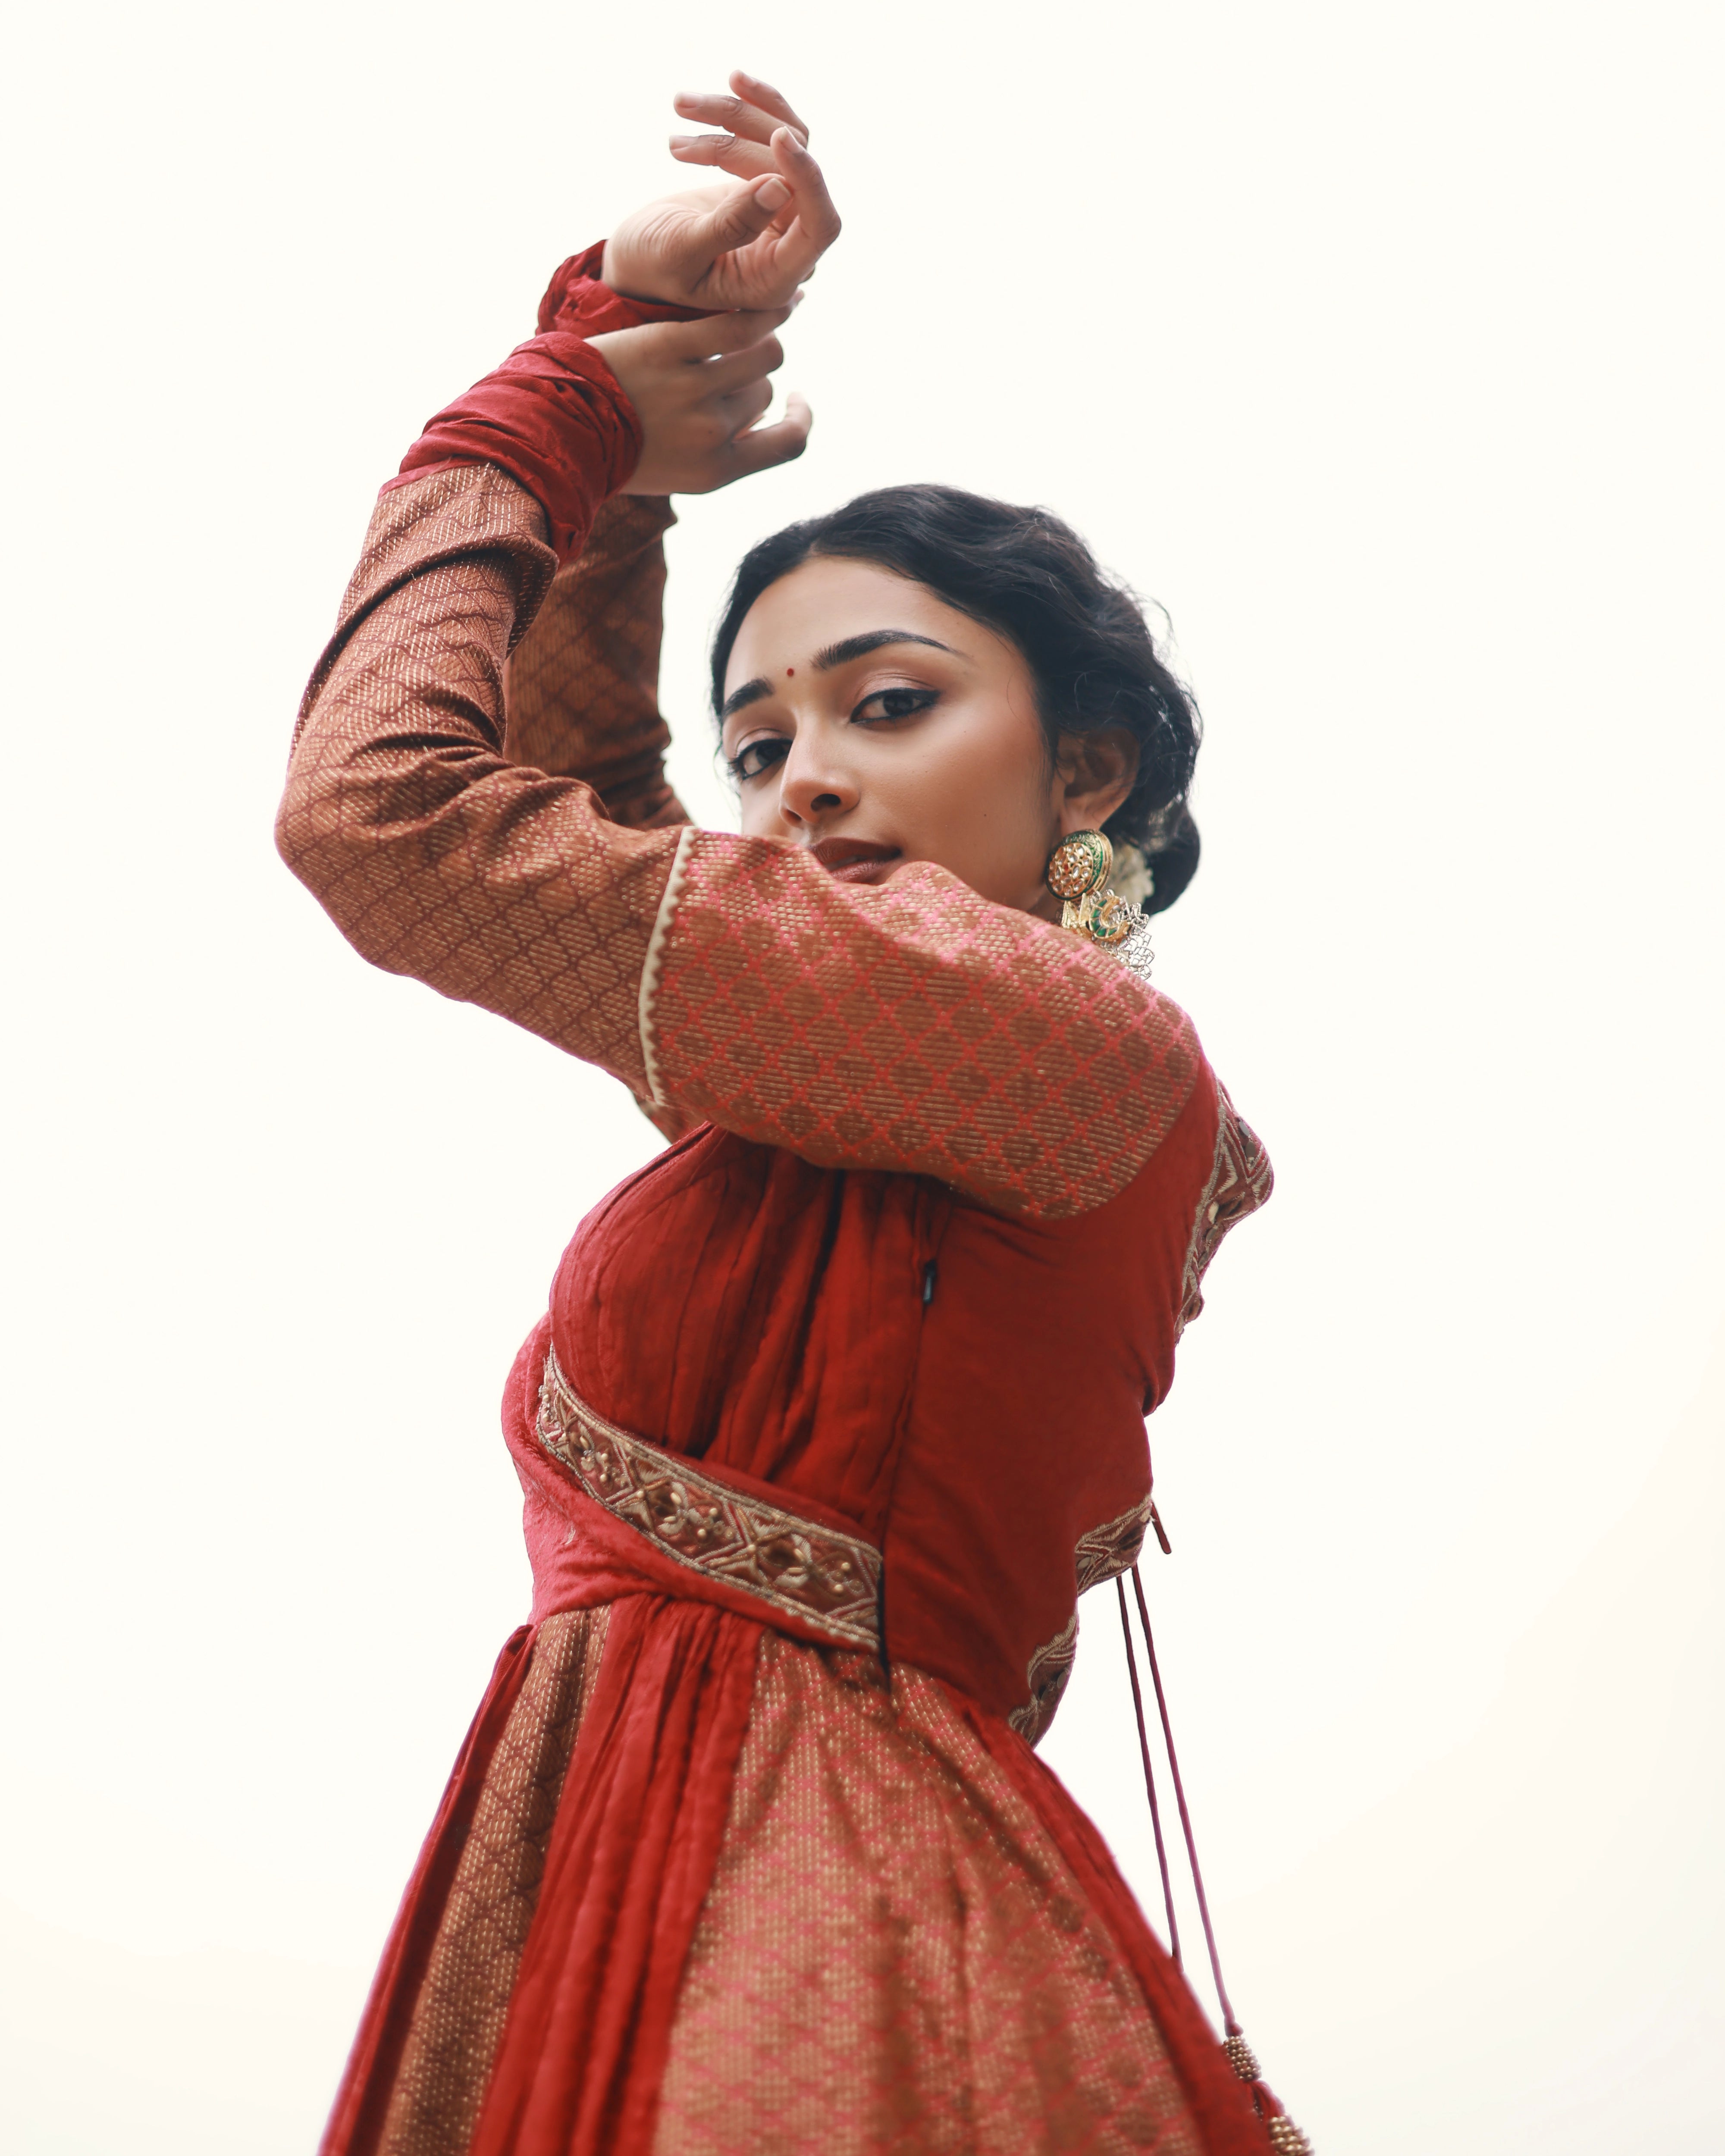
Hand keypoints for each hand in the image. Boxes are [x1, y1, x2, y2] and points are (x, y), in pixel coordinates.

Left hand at [590, 308, 810, 494]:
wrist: (559, 432)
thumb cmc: (617, 454)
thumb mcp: (678, 474)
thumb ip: (721, 453)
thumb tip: (761, 421)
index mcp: (716, 469)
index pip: (789, 443)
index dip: (801, 418)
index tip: (796, 400)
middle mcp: (712, 432)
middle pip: (765, 390)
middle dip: (754, 375)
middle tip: (731, 361)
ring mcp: (693, 388)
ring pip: (762, 352)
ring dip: (761, 337)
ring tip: (750, 326)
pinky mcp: (671, 346)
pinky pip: (735, 325)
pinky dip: (757, 313)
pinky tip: (760, 306)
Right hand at [602, 72, 839, 311]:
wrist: (636, 255)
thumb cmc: (652, 266)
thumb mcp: (681, 251)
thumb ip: (730, 226)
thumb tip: (779, 187)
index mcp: (775, 279)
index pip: (819, 227)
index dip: (808, 179)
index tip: (777, 136)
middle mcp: (788, 245)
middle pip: (793, 173)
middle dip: (739, 133)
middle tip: (682, 110)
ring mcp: (780, 212)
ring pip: (786, 144)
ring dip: (737, 114)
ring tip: (682, 103)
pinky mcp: (767, 183)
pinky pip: (777, 137)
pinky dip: (752, 110)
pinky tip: (732, 82)